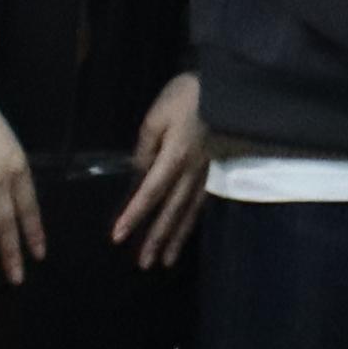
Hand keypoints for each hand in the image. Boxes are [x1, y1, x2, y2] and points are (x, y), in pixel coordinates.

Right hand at [0, 60, 40, 284]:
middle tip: (18, 278)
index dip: (34, 232)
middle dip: (13, 253)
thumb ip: (8, 173)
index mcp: (19, 168)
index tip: (39, 254)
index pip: (30, 208)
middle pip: (8, 223)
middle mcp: (0, 180)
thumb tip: (6, 200)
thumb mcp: (7, 146)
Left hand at [118, 71, 210, 272]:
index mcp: (175, 157)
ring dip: (178, 236)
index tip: (118, 237)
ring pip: (191, 209)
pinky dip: (194, 218)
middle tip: (146, 264)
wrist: (230, 84)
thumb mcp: (158, 114)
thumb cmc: (190, 95)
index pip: (150, 192)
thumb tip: (139, 171)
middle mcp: (192, 169)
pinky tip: (188, 228)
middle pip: (172, 209)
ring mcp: (208, 169)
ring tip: (167, 259)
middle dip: (158, 237)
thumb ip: (146, 145)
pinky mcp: (218, 164)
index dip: (134, 215)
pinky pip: (203, 198)